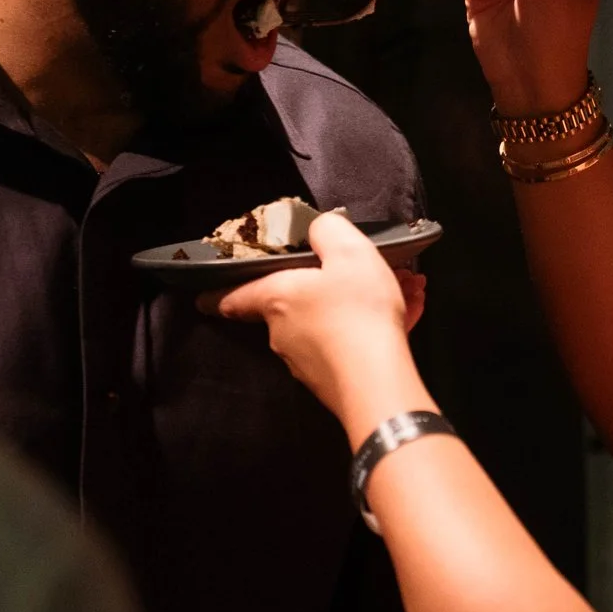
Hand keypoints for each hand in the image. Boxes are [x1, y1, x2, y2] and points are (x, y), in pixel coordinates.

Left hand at [213, 213, 436, 444]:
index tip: (204, 299)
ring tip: (406, 290)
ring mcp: (307, 362)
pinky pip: (350, 344)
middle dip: (331, 286)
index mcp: (277, 298)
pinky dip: (374, 329)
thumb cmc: (357, 309)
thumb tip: (318, 229)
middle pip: (296, 304)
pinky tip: (408, 315)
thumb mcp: (348, 251)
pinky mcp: (332, 382)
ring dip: (362, 306)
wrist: (378, 382)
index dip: (219, 294)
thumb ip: (328, 230)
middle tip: (366, 274)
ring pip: (332, 322)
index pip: (236, 296)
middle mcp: (283, 333)